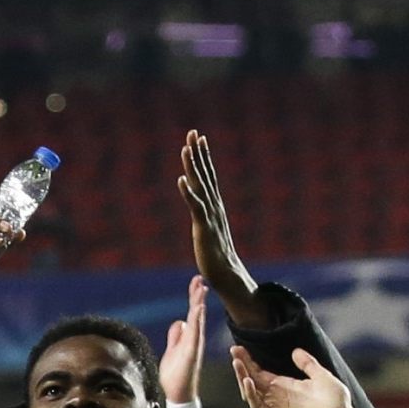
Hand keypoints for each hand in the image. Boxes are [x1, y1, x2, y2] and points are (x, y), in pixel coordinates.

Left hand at [159, 277, 208, 406]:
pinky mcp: (192, 353)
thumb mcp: (172, 350)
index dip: (194, 297)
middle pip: (197, 313)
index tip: (196, 282)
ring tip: (201, 288)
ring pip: (198, 321)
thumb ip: (176, 336)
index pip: (192, 313)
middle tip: (199, 279)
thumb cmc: (175, 375)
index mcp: (189, 337)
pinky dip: (197, 321)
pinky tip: (199, 309)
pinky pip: (196, 334)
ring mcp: (194, 345)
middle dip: (197, 296)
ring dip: (198, 304)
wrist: (179, 395)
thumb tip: (180, 322)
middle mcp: (194, 339)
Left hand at [175, 132, 259, 319]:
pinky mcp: (204, 228)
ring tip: (186, 148)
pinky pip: (195, 207)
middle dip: (198, 153)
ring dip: (193, 167)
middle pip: (205, 174)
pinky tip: (180, 180)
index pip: (208, 175)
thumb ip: (206, 218)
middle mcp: (214, 206)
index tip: (199, 137)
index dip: (203, 156)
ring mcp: (210, 216)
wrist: (227, 275)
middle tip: (193, 132)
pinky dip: (188, 193)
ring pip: (200, 186)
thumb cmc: (217, 255)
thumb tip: (202, 210)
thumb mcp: (209, 230)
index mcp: (214, 205)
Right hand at [231, 341, 353, 407]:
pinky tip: (248, 382)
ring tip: (237, 363)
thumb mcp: (322, 375)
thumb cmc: (335, 400)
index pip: (262, 372)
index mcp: (286, 385)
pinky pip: (258, 406)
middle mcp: (278, 395)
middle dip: (242, 366)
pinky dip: (251, 395)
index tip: (239, 348)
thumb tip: (295, 351)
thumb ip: (308, 364)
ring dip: (243, 377)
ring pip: (252, 392)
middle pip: (253, 379)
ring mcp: (275, 406)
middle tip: (233, 351)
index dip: (250, 361)